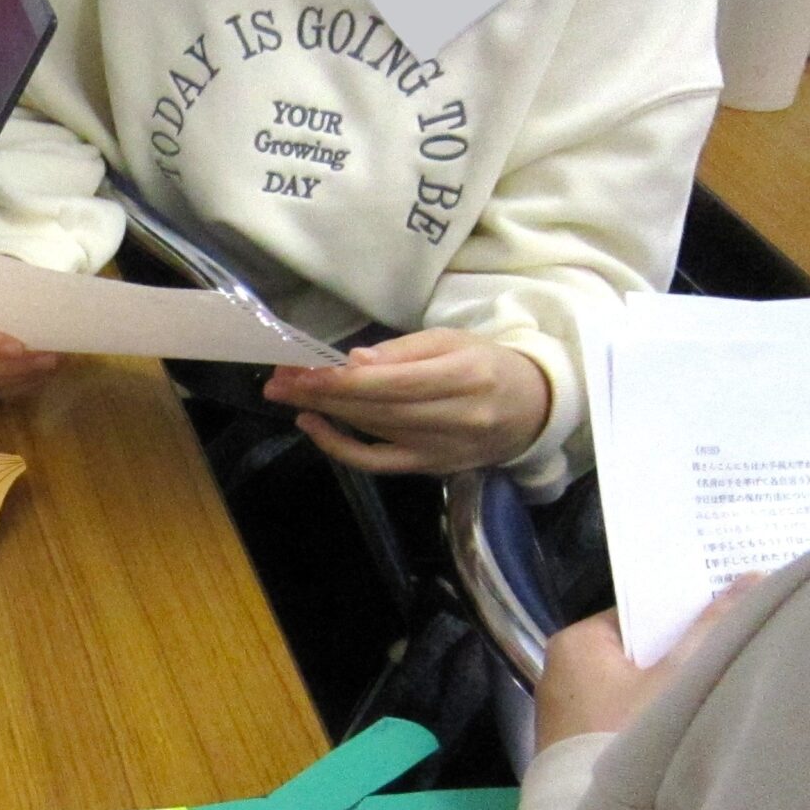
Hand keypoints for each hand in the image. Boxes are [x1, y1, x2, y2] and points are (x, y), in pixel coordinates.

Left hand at [260, 329, 550, 474]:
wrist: (531, 410)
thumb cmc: (487, 365)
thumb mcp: (453, 341)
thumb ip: (403, 351)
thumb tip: (355, 361)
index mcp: (465, 376)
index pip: (393, 382)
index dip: (344, 378)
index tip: (302, 367)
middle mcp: (455, 416)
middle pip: (376, 408)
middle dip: (322, 393)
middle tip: (278, 380)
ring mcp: (442, 449)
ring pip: (372, 431)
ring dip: (325, 412)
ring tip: (286, 393)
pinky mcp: (430, 468)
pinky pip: (377, 462)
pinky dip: (339, 446)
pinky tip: (312, 424)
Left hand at [533, 576, 761, 750]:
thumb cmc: (629, 734)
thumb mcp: (678, 677)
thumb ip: (712, 629)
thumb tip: (751, 578)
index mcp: (577, 641)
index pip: (639, 614)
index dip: (683, 614)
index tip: (726, 614)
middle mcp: (562, 668)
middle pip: (635, 648)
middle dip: (677, 652)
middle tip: (730, 646)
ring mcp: (566, 707)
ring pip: (629, 683)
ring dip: (665, 685)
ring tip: (714, 681)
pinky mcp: (573, 739)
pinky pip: (618, 711)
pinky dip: (647, 712)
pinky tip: (683, 718)